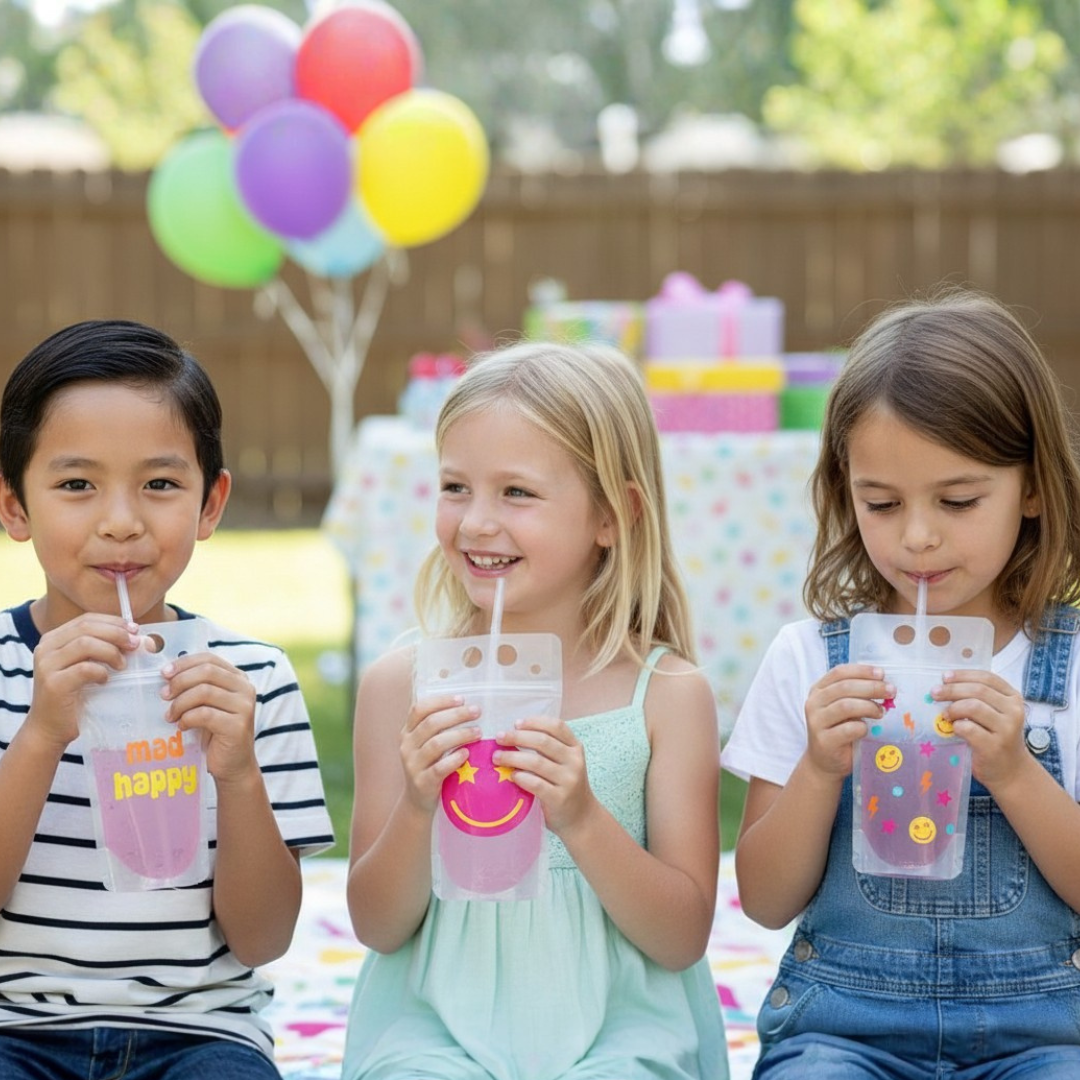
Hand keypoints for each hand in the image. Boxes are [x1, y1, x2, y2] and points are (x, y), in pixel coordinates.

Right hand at [29, 613, 141, 750]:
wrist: (49, 728)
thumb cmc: (73, 695)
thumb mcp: (85, 665)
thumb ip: (102, 649)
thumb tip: (141, 637)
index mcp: (53, 639)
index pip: (86, 619)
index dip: (113, 621)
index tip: (134, 629)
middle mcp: (46, 648)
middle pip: (86, 627)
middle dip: (116, 633)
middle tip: (135, 645)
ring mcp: (47, 665)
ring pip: (85, 644)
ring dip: (111, 652)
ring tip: (122, 665)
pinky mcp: (53, 684)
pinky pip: (84, 669)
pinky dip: (101, 671)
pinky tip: (106, 680)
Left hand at [161, 652, 257, 784]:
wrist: (233, 765)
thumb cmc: (216, 733)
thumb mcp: (208, 705)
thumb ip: (198, 687)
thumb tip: (168, 674)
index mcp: (238, 679)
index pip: (210, 659)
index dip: (185, 663)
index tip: (164, 673)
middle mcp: (245, 689)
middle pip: (207, 672)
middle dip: (180, 681)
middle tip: (163, 695)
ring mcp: (244, 707)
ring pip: (204, 692)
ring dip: (180, 703)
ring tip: (170, 715)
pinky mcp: (238, 726)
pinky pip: (204, 715)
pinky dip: (187, 719)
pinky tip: (182, 726)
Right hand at [400, 695, 480, 813]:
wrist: (417, 800)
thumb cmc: (429, 765)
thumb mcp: (425, 744)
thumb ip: (437, 727)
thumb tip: (465, 704)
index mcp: (407, 732)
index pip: (419, 709)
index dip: (440, 701)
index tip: (462, 698)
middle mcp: (407, 746)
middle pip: (431, 724)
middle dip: (456, 715)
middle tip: (477, 712)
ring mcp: (412, 765)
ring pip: (436, 744)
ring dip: (460, 735)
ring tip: (478, 732)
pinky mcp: (422, 782)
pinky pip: (439, 768)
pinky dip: (455, 759)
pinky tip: (467, 753)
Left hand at [493, 717, 596, 835]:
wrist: (581, 818)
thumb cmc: (566, 786)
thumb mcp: (565, 763)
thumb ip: (548, 749)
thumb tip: (513, 734)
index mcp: (575, 748)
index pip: (557, 727)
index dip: (535, 722)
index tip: (516, 723)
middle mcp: (574, 761)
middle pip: (543, 741)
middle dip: (517, 737)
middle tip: (499, 737)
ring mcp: (568, 780)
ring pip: (536, 762)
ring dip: (513, 757)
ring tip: (497, 757)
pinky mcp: (559, 798)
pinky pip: (535, 784)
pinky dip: (520, 777)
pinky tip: (511, 776)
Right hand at [804, 663, 894, 778]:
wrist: (825, 761)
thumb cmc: (840, 730)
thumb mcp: (844, 708)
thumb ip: (856, 695)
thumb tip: (884, 683)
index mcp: (819, 690)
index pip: (839, 672)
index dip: (862, 671)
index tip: (882, 674)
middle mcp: (813, 703)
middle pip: (845, 687)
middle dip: (872, 687)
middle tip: (891, 691)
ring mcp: (816, 722)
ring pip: (846, 706)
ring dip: (869, 707)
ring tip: (881, 712)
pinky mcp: (824, 741)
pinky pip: (848, 729)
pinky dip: (863, 727)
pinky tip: (868, 729)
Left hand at [932, 670, 1025, 788]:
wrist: (1011, 771)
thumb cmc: (996, 738)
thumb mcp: (995, 714)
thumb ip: (979, 699)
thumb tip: (945, 684)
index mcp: (1013, 698)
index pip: (987, 678)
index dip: (963, 675)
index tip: (944, 677)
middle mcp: (1014, 711)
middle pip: (978, 690)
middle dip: (952, 689)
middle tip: (934, 693)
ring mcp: (1007, 729)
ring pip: (974, 707)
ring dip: (954, 708)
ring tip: (945, 715)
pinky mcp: (995, 746)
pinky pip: (969, 729)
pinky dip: (957, 726)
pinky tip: (954, 729)